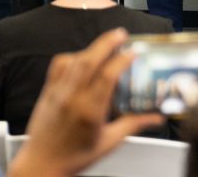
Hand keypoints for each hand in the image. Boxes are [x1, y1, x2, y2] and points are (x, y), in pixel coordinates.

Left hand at [8, 28, 164, 176]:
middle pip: (89, 60)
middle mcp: (72, 97)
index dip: (121, 60)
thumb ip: (133, 125)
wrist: (42, 163)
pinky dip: (71, 56)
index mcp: (89, 111)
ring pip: (74, 60)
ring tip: (106, 44)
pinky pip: (58, 65)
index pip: (106, 76)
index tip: (133, 52)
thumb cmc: (74, 157)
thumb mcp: (109, 142)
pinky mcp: (47, 90)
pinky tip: (81, 57)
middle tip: (120, 34)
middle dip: (106, 43)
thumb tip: (155, 118)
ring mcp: (57, 91)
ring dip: (91, 48)